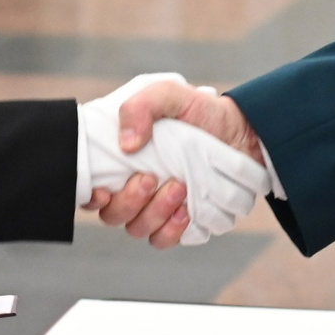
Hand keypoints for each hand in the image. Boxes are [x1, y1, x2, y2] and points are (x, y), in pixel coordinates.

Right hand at [79, 73, 194, 244]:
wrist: (244, 132)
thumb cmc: (201, 112)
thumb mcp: (170, 94)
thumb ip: (141, 107)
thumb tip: (126, 144)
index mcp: (123, 161)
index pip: (92, 190)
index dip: (90, 197)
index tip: (103, 190)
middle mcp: (135, 188)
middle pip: (112, 215)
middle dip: (129, 201)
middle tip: (151, 178)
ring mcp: (158, 208)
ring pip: (137, 228)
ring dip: (154, 212)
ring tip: (179, 186)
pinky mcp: (181, 223)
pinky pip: (163, 240)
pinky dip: (171, 230)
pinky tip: (186, 209)